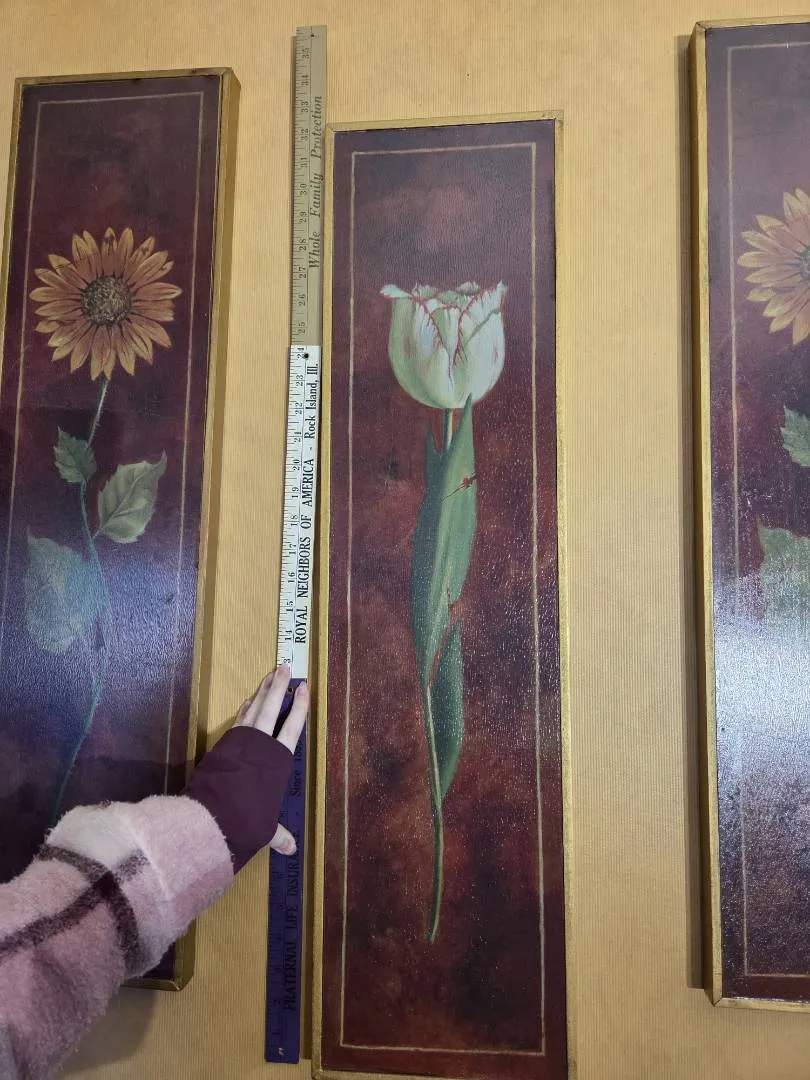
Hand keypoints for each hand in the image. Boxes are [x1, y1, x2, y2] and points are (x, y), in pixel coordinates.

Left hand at [236, 664, 307, 855]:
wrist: (211, 816)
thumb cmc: (246, 820)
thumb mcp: (266, 828)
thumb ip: (278, 834)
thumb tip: (291, 849)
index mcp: (277, 761)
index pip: (293, 727)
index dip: (299, 706)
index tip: (304, 687)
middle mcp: (260, 745)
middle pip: (272, 707)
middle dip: (279, 686)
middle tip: (284, 667)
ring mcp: (239, 742)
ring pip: (254, 709)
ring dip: (262, 691)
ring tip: (269, 675)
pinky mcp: (222, 745)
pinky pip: (239, 720)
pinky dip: (245, 709)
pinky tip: (248, 702)